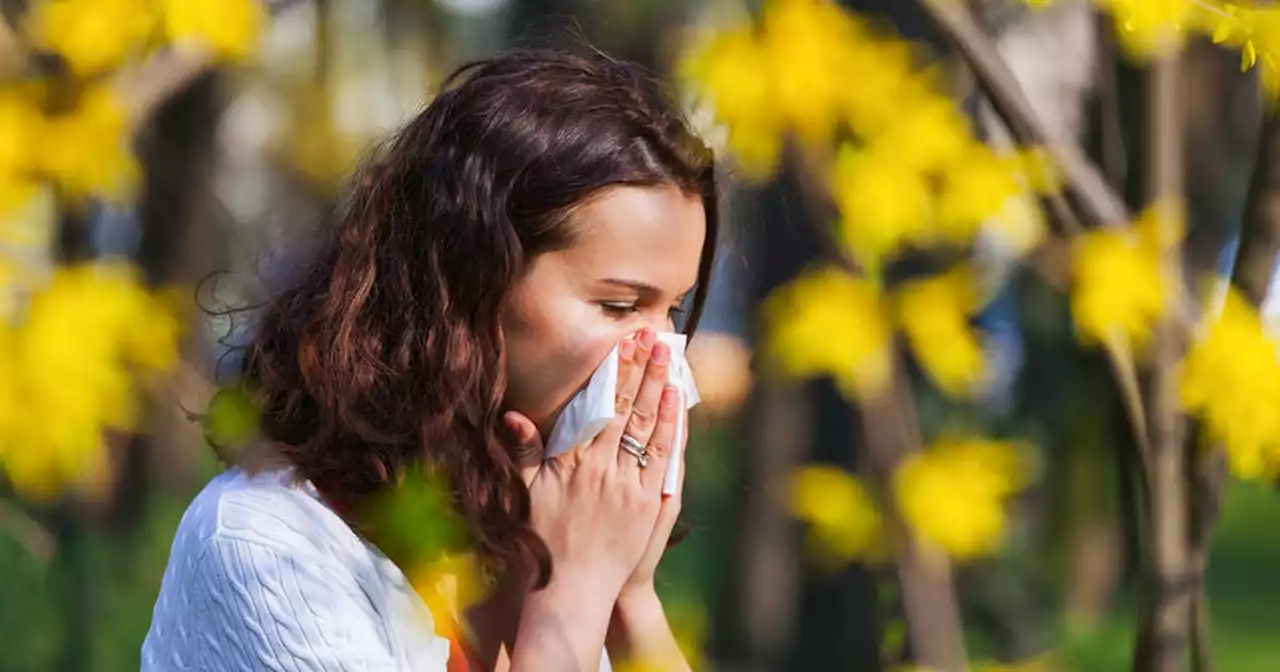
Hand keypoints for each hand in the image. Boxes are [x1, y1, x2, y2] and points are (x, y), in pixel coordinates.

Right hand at [505, 329, 680, 670]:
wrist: (572, 590)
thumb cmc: (544, 541)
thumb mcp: (525, 494)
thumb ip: (524, 452)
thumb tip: (514, 416)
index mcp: (572, 463)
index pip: (597, 406)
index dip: (612, 372)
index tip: (621, 343)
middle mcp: (603, 470)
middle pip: (626, 408)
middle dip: (640, 369)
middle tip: (651, 337)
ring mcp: (629, 486)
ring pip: (648, 426)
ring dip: (658, 388)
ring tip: (667, 357)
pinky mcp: (649, 504)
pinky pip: (663, 457)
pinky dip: (670, 426)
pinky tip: (675, 401)